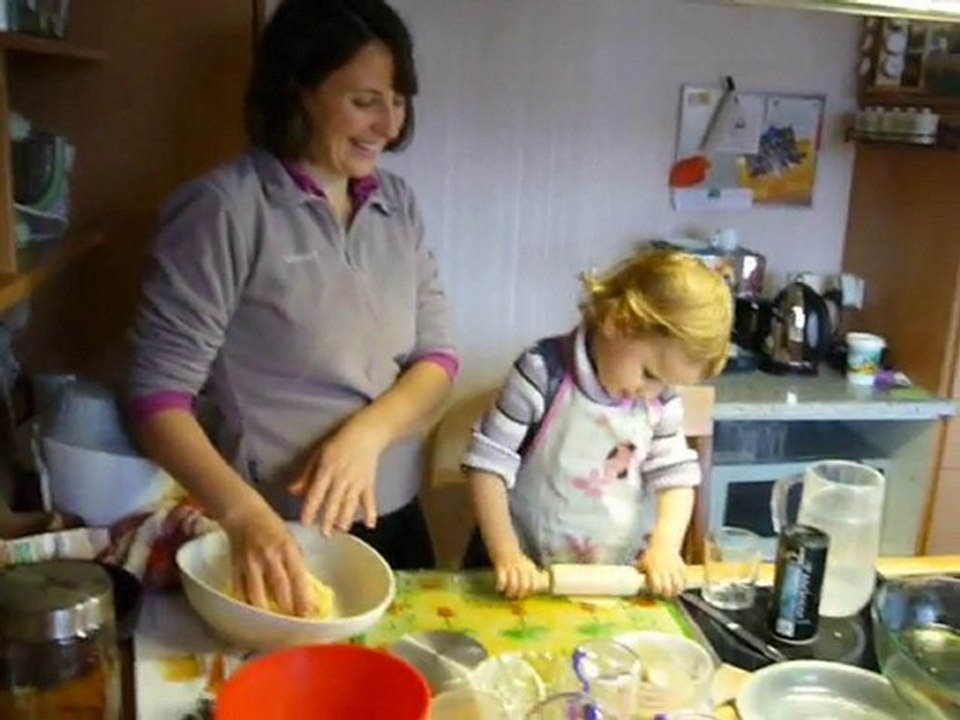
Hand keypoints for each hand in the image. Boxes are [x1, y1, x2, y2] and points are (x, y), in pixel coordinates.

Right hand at [221, 499, 311, 616]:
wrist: (244, 515)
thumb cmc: (272, 527)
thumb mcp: (290, 541)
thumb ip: (295, 564)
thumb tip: (303, 590)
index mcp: (287, 548)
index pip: (298, 578)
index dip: (303, 599)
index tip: (309, 616)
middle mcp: (269, 556)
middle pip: (279, 589)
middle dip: (287, 609)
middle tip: (294, 626)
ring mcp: (250, 563)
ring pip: (257, 595)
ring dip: (266, 612)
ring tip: (273, 625)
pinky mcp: (235, 568)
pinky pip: (241, 592)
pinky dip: (248, 604)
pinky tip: (253, 614)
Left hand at [288, 418, 385, 535]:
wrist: (366, 434)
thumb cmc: (339, 443)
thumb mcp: (318, 455)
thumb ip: (306, 475)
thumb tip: (291, 491)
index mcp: (327, 469)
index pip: (317, 492)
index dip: (311, 508)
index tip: (305, 522)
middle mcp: (342, 476)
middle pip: (334, 501)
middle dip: (328, 518)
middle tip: (323, 534)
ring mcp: (357, 481)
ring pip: (350, 503)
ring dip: (346, 518)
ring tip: (341, 531)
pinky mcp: (369, 483)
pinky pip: (370, 499)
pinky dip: (371, 512)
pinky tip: (370, 525)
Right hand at [493, 551, 540, 598]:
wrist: (502, 540)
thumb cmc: (513, 555)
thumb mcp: (524, 563)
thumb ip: (529, 574)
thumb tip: (532, 589)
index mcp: (529, 567)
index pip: (535, 584)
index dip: (531, 591)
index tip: (525, 594)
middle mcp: (522, 567)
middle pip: (525, 586)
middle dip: (520, 594)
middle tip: (515, 596)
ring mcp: (511, 566)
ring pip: (514, 584)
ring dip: (510, 592)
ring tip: (507, 594)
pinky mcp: (500, 566)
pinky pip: (501, 580)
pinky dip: (500, 586)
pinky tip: (499, 588)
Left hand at [640, 543, 686, 596]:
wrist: (663, 544)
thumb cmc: (651, 555)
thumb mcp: (643, 562)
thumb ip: (639, 571)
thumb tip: (631, 581)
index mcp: (653, 569)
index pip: (656, 585)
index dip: (656, 591)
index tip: (655, 592)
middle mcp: (664, 570)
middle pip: (667, 587)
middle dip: (666, 593)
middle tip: (665, 595)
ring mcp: (673, 568)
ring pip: (677, 584)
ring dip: (676, 591)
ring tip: (673, 593)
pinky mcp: (681, 567)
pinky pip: (684, 579)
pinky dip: (682, 585)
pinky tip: (680, 587)